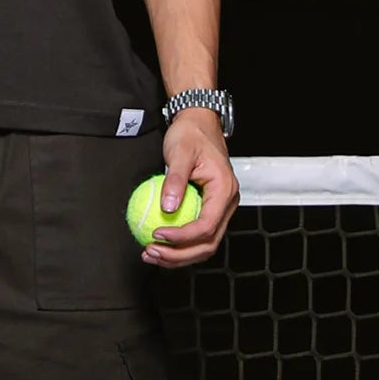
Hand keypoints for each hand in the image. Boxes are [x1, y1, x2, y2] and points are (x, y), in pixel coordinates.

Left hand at [142, 111, 237, 268]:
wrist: (199, 124)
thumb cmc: (191, 135)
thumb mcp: (180, 152)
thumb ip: (175, 180)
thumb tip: (167, 208)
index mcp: (224, 190)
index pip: (206, 225)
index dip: (182, 236)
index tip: (156, 234)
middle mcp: (227, 204)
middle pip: (208, 243)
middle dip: (179, 255)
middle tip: (151, 252)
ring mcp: (220, 209)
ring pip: (204, 244)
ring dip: (178, 255)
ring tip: (151, 253)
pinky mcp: (210, 210)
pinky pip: (197, 234)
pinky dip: (179, 244)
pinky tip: (158, 243)